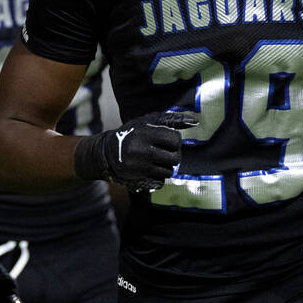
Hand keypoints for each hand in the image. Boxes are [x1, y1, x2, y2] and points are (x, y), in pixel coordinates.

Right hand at [73, 110, 196, 191]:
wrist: (107, 153)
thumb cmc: (132, 134)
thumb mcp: (147, 122)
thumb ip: (171, 120)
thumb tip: (196, 121)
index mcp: (145, 134)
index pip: (175, 140)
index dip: (174, 141)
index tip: (165, 140)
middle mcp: (142, 151)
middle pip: (175, 158)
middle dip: (173, 155)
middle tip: (163, 152)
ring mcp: (139, 167)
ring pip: (169, 172)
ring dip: (165, 167)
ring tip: (154, 160)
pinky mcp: (137, 180)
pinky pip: (160, 183)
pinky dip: (158, 177)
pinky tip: (148, 170)